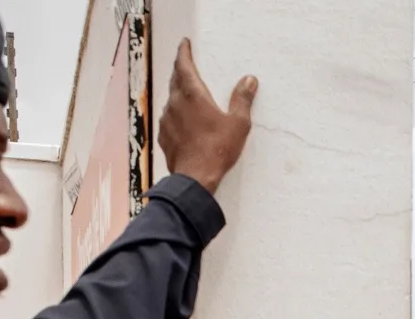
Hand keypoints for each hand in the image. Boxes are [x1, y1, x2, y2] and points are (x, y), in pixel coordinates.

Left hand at [158, 39, 256, 194]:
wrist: (195, 178)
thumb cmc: (217, 150)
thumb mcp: (238, 124)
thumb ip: (242, 100)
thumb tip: (249, 80)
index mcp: (192, 94)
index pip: (183, 65)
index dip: (183, 52)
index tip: (184, 44)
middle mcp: (175, 102)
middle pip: (174, 79)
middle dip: (180, 70)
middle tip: (186, 65)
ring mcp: (167, 119)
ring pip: (171, 99)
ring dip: (178, 93)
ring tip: (188, 95)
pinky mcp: (164, 135)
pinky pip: (169, 118)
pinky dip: (176, 113)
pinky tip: (184, 121)